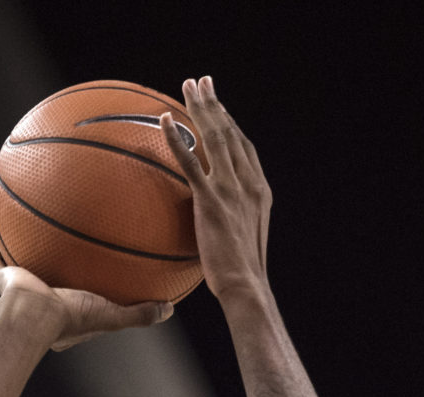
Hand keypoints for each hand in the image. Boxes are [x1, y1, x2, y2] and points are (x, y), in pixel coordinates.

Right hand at [0, 244, 173, 350]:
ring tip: (33, 236)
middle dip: (55, 273)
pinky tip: (1, 228)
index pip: (77, 306)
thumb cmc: (70, 318)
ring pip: (21, 271)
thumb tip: (170, 309)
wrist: (31, 314)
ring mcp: (19, 291)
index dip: (86, 298)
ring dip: (26, 257)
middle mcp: (40, 304)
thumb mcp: (112, 316)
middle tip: (65, 257)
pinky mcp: (3, 278)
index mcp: (63, 320)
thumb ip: (140, 314)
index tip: (97, 285)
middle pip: (49, 285)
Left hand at [161, 76, 271, 301]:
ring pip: (215, 137)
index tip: (220, 108)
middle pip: (231, 133)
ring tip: (189, 87)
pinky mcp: (212, 200)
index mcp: (259, 191)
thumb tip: (214, 227)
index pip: (245, 148)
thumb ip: (232, 223)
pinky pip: (190, 161)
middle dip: (216, 104)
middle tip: (202, 82)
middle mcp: (249, 183)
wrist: (246, 286)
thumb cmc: (241, 275)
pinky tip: (164, 120)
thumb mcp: (242, 242)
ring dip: (201, 108)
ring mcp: (231, 189)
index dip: (231, 124)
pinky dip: (176, 138)